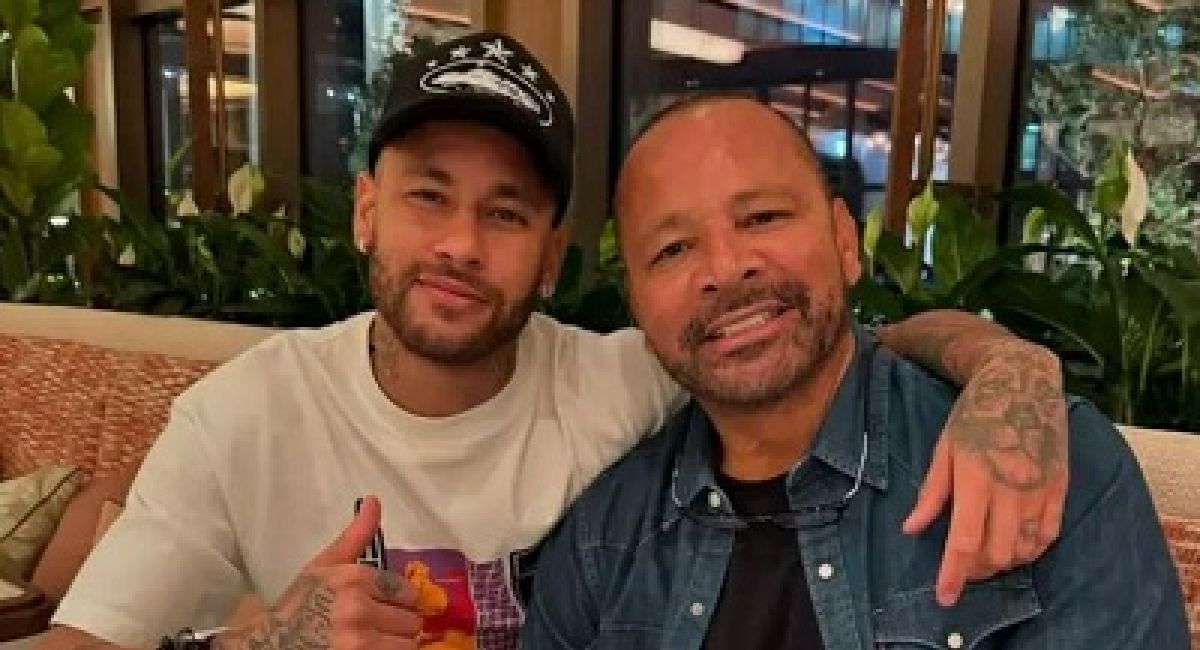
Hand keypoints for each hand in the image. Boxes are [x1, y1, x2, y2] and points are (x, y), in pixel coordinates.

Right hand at [215, 496, 420, 648]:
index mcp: (354, 579)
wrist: (268, 644)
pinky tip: (370, 649)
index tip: (385, 607)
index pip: (405, 592)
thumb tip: (374, 500)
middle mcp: (359, 609)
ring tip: (374, 642)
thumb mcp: (323, 566)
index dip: (398, 601)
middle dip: (398, 624)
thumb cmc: (297, 606)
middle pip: (410, 620)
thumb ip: (355, 536)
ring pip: (407, 645)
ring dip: (395, 645)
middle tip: (377, 627)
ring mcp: (359, 643)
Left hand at [904, 341, 1068, 606]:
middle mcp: (1011, 488)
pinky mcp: (1060, 487)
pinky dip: (1031, 550)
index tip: (944, 596)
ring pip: (1024, 549)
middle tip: (962, 568)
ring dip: (1004, 563)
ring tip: (986, 557)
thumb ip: (931, 493)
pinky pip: (1049, 535)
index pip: (965, 541)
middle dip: (976, 571)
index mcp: (975, 477)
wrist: (1023, 382)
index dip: (953, 574)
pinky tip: (1016, 546)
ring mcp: (1040, 489)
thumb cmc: (975, 413)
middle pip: (996, 553)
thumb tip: (911, 529)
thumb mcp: (944, 448)